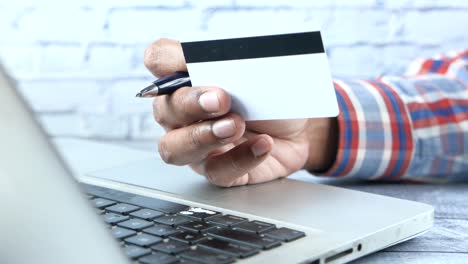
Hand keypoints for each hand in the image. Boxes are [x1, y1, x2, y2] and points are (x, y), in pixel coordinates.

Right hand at [144, 38, 337, 186]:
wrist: (299, 130)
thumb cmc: (270, 95)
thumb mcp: (258, 71)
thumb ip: (233, 63)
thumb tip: (218, 58)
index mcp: (187, 78)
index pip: (159, 60)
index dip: (168, 60)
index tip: (194, 63)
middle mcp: (183, 114)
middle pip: (164, 108)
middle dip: (191, 103)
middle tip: (221, 99)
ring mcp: (196, 146)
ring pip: (174, 148)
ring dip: (202, 136)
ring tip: (234, 126)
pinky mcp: (218, 171)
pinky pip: (217, 171)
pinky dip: (241, 158)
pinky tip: (262, 144)